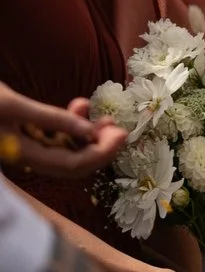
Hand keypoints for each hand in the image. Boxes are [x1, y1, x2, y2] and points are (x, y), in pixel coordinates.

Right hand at [0, 83, 123, 179]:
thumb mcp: (14, 106)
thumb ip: (51, 118)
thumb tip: (90, 131)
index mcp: (23, 155)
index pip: (72, 165)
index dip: (101, 153)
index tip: (122, 135)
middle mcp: (26, 156)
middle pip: (72, 162)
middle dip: (99, 147)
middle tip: (119, 128)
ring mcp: (26, 147)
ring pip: (65, 148)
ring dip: (88, 134)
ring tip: (105, 117)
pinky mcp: (24, 135)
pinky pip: (54, 136)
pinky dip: (71, 124)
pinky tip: (80, 106)